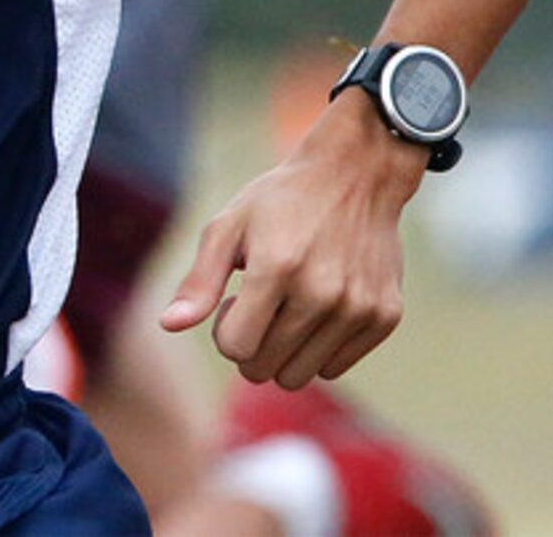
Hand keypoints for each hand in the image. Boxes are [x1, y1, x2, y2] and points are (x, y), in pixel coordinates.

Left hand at [159, 95, 419, 387]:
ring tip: (287, 306)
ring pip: (300, 376)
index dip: (224, 331)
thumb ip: (199, 281)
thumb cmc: (280, 202)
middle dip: (251, 343)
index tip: (233, 300)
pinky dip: (319, 348)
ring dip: (284, 351)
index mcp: (276, 269)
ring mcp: (358, 308)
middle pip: (264, 368)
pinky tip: (318, 307)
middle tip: (260, 303)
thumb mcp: (228, 227)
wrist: (356, 176)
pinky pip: (335, 366)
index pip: (235, 348)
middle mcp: (322, 293)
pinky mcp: (384, 317)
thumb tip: (167, 325)